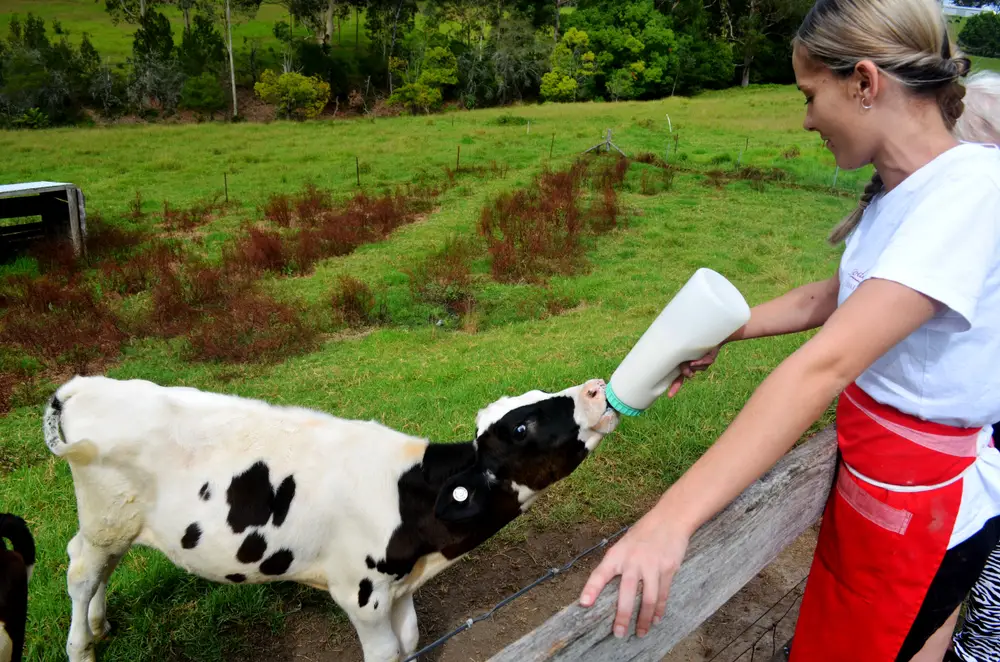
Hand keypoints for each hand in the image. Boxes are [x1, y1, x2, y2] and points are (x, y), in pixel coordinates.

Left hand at [578, 509, 689, 639]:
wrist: (669, 519)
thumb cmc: (642, 534)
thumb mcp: (623, 545)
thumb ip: (615, 564)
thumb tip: (603, 589)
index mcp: (617, 554)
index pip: (601, 573)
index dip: (591, 588)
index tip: (584, 603)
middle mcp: (633, 560)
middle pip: (627, 593)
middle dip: (622, 616)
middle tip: (618, 633)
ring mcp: (651, 565)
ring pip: (647, 598)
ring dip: (643, 619)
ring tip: (639, 632)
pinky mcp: (667, 569)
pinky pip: (662, 594)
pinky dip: (658, 610)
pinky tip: (655, 619)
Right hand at [666, 346, 721, 397]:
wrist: (708, 333)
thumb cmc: (693, 341)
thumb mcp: (685, 353)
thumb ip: (684, 365)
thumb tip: (688, 374)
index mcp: (682, 364)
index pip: (677, 378)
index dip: (674, 387)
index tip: (670, 396)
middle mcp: (691, 365)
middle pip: (687, 375)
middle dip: (687, 371)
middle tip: (689, 366)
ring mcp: (700, 364)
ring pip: (697, 368)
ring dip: (696, 362)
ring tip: (695, 351)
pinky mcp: (709, 360)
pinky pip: (706, 363)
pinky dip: (702, 361)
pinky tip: (700, 357)